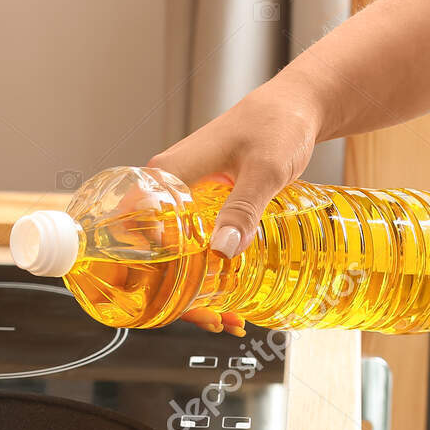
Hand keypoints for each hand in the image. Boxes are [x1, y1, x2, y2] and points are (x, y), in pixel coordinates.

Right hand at [148, 78, 323, 333]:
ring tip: (227, 320)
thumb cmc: (278, 125)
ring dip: (195, 291)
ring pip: (175, 256)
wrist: (296, 108)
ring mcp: (183, 200)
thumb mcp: (264, 169)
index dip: (138, 270)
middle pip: (153, 253)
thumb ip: (243, 208)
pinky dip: (208, 275)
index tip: (162, 304)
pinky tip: (230, 298)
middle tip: (213, 321)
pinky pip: (194, 247)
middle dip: (176, 295)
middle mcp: (167, 189)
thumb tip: (222, 252)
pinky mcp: (202, 208)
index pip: (133, 229)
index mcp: (167, 176)